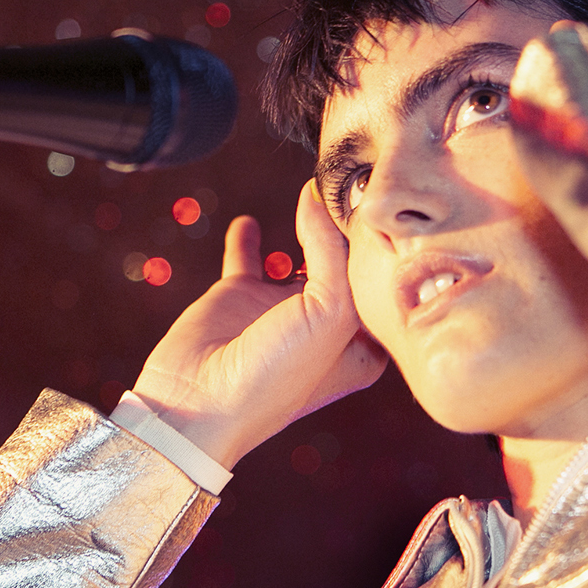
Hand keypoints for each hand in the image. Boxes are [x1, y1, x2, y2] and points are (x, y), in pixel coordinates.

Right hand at [130, 182, 387, 468]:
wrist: (198, 403)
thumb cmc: (275, 376)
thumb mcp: (328, 315)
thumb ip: (330, 251)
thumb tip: (317, 194)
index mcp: (361, 344)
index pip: (380, 283)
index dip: (383, 249)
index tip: (388, 207)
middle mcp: (326, 325)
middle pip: (346, 264)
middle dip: (352, 230)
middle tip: (360, 184)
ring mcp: (282, 307)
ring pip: (304, 253)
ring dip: (311, 224)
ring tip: (320, 188)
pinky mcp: (241, 296)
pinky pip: (248, 256)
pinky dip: (249, 238)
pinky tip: (251, 222)